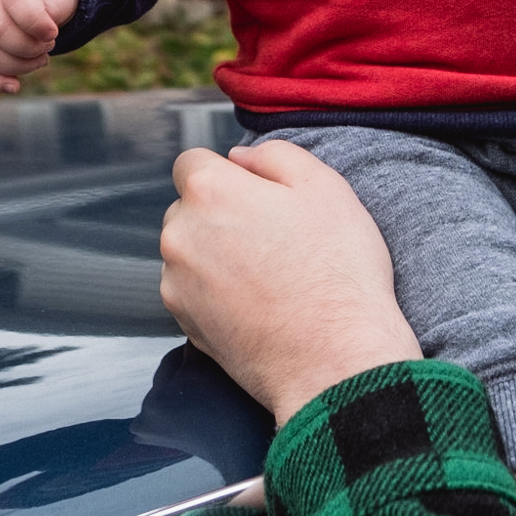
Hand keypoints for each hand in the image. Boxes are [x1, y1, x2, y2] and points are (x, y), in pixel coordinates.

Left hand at [159, 139, 422, 425]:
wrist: (335, 359)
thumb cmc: (338, 273)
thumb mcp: (325, 187)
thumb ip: (275, 155)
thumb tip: (239, 158)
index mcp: (210, 191)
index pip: (192, 162)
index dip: (227, 174)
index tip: (258, 195)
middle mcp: (180, 234)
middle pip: (188, 208)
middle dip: (220, 213)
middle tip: (273, 237)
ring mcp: (177, 283)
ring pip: (189, 251)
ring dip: (215, 253)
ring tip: (268, 275)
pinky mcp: (183, 322)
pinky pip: (191, 290)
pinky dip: (214, 291)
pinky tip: (257, 302)